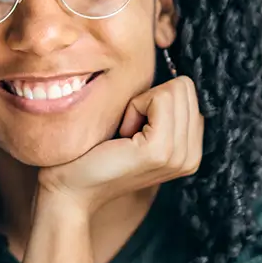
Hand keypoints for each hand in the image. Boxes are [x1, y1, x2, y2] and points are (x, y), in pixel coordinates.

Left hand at [36, 76, 202, 221]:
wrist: (70, 190)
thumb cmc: (94, 154)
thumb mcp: (137, 129)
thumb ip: (161, 109)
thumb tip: (169, 72)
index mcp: (190, 151)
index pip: (189, 93)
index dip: (155, 99)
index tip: (133, 126)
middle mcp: (191, 156)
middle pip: (185, 88)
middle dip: (150, 98)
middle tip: (127, 129)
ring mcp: (179, 155)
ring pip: (175, 89)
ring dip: (141, 103)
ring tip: (124, 134)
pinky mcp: (160, 150)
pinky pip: (159, 98)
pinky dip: (135, 107)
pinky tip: (121, 134)